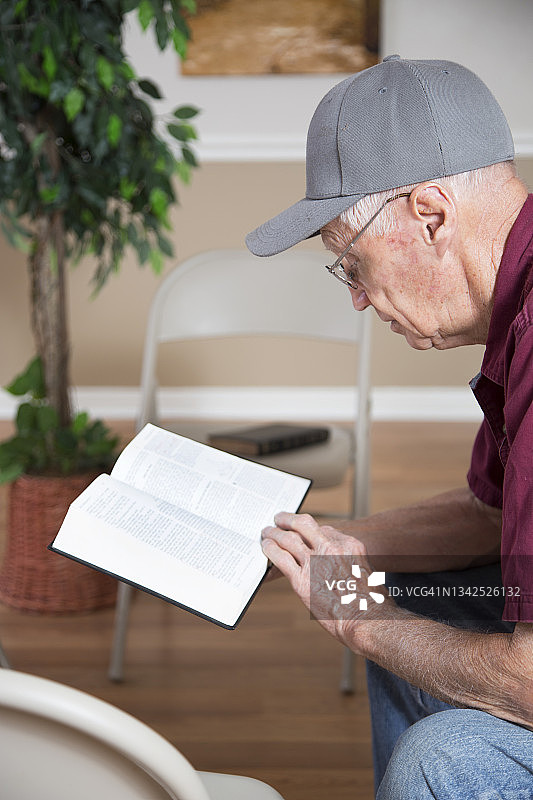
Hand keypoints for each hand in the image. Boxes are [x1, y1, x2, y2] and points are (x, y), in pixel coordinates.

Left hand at [261, 512, 393, 647]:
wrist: (368, 621)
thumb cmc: (371, 603)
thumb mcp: (367, 572)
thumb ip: (350, 562)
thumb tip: (338, 565)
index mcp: (350, 545)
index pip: (324, 529)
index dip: (309, 530)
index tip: (302, 532)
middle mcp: (331, 548)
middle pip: (304, 524)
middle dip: (289, 520)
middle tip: (279, 519)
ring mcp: (315, 563)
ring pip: (288, 539)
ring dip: (274, 533)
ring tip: (267, 532)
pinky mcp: (302, 581)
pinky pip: (281, 558)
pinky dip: (271, 550)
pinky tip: (266, 547)